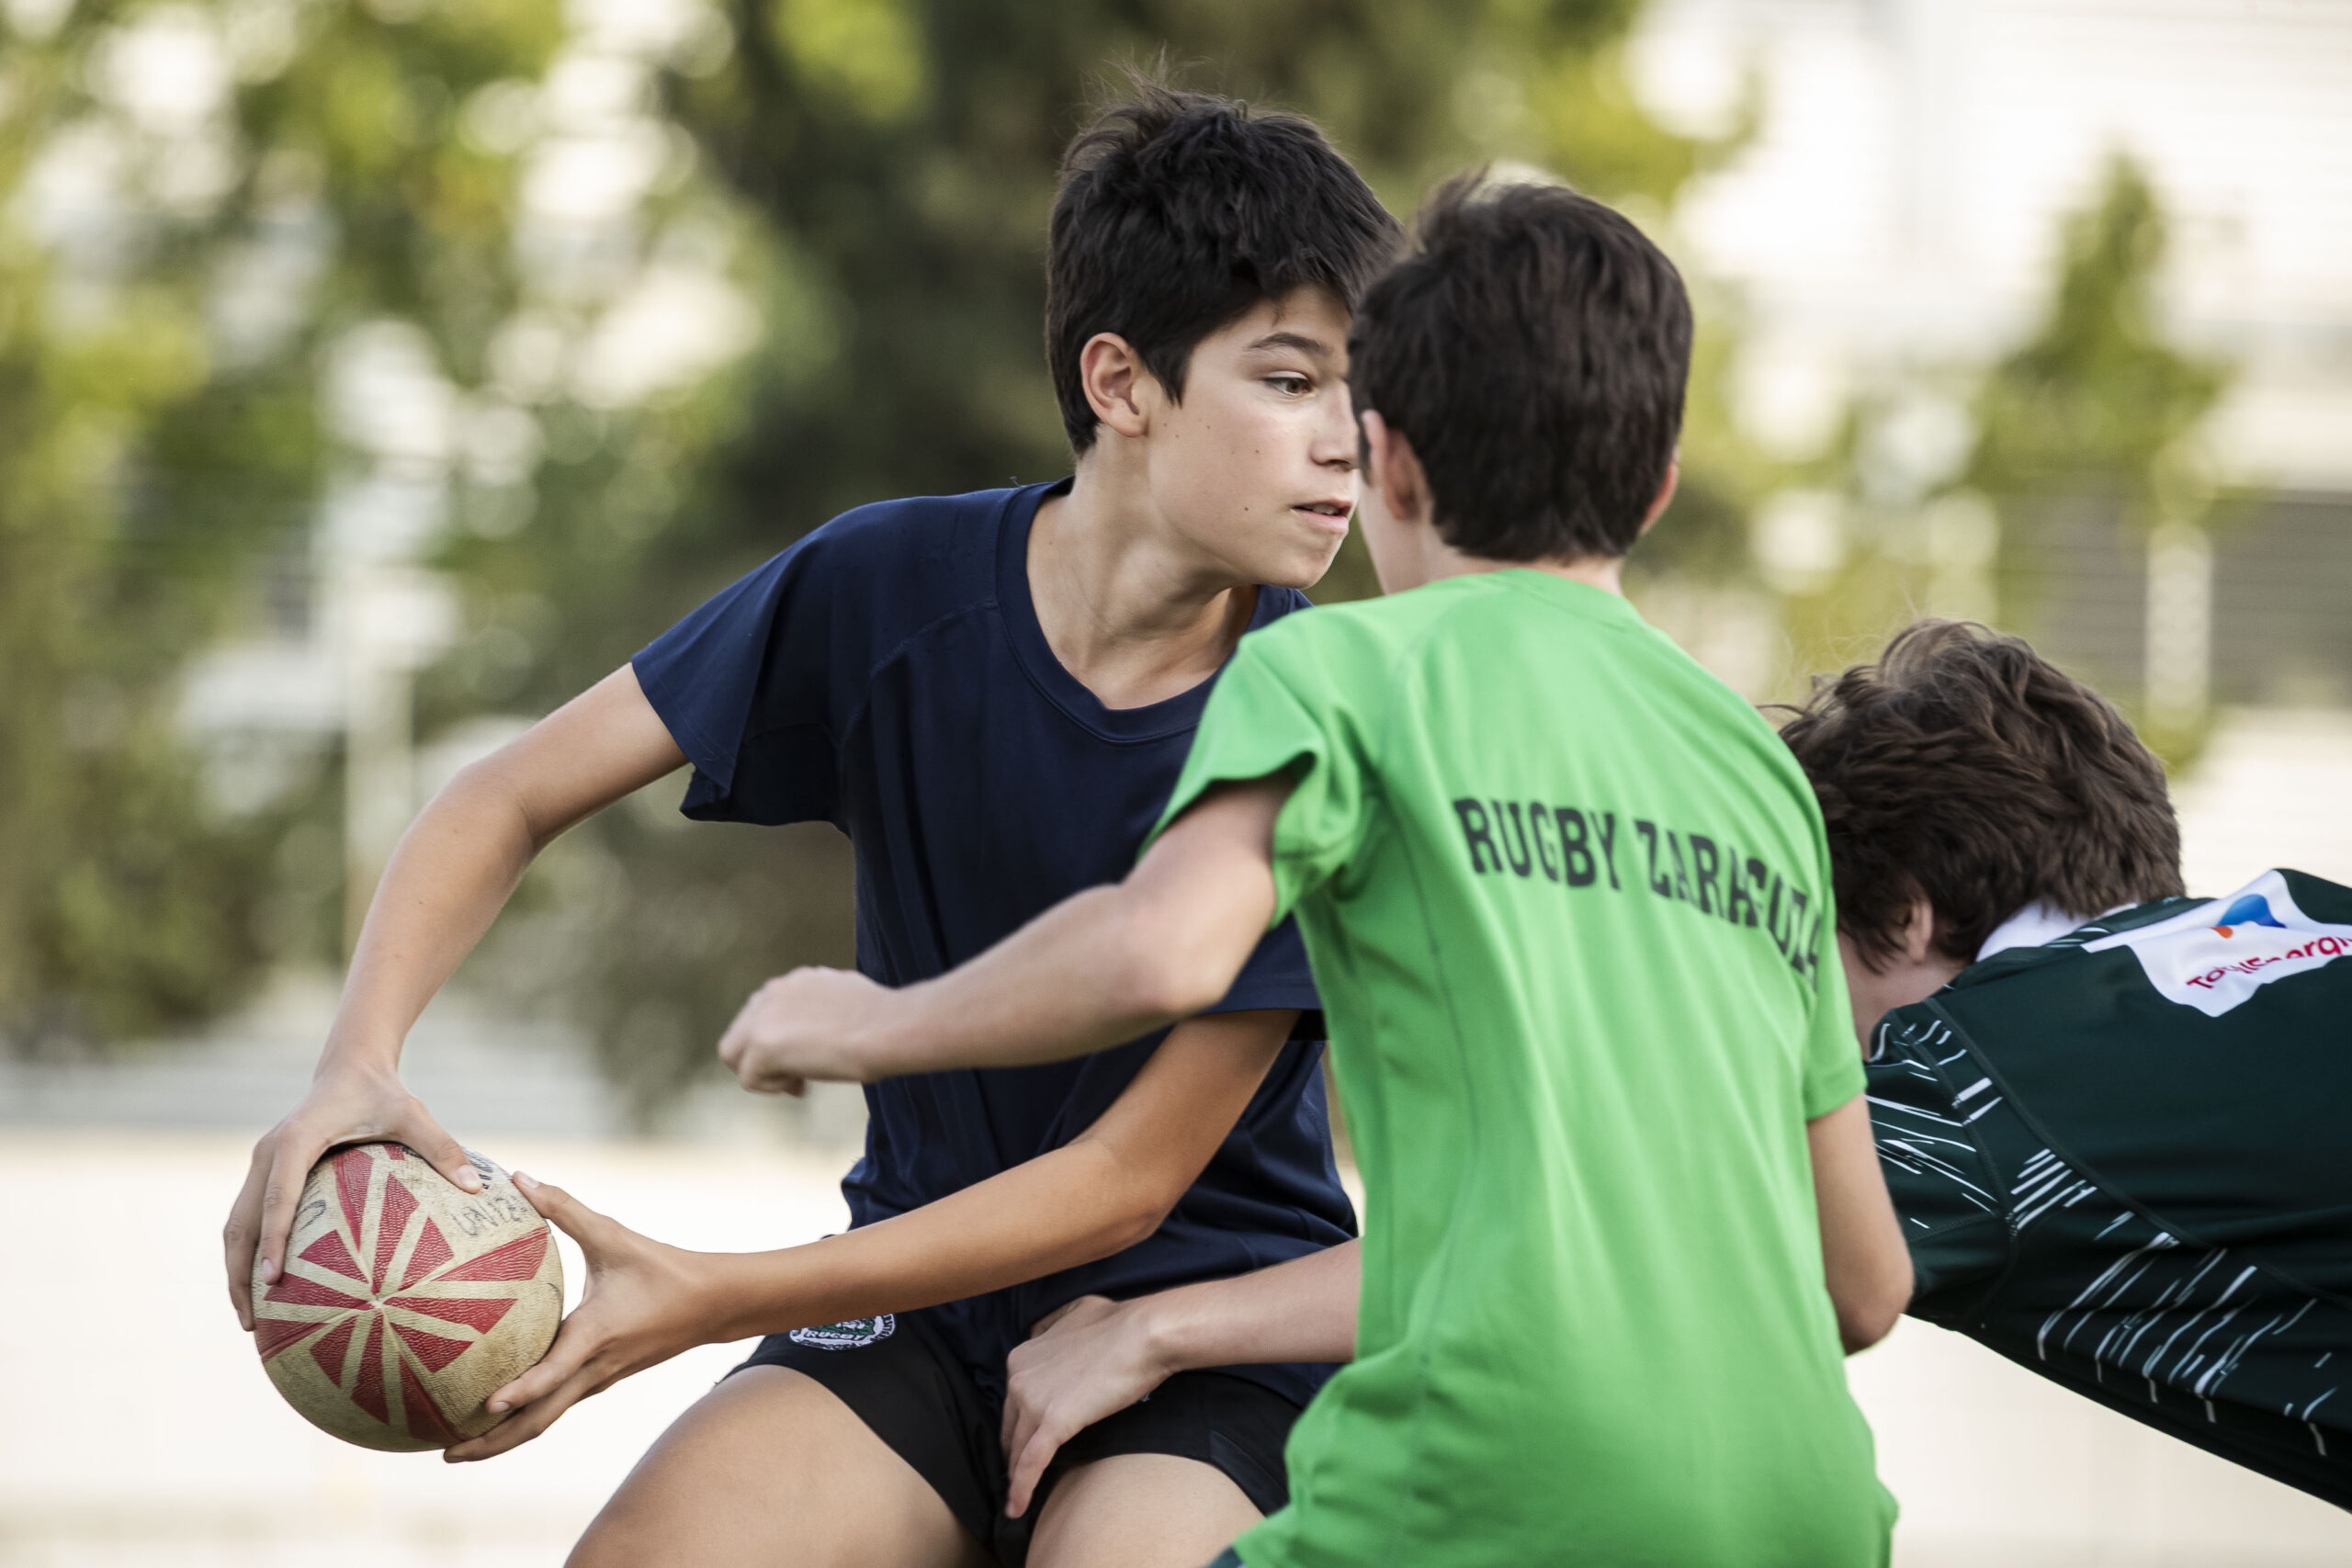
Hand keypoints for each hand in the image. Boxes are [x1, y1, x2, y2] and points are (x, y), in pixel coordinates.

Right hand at [224, 1063, 479, 1329]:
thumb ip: (441, 1148)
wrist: (349, 1066)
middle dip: (241, 1273)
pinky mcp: (265, 1170)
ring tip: (251, 1318)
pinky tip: (265, 1288)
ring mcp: (261, 1162)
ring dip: (237, 1269)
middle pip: (242, 1222)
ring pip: (237, 1225)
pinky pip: (249, 1218)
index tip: (273, 1280)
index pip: (279, 1197)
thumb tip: (476, 1188)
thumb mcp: (413, 1114)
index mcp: (295, 1141)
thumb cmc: (382, 1092)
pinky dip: (249, 1253)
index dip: (273, 1239)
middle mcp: (268, 1153)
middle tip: (253, 1321)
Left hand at [444, 1173, 720, 1461]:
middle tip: (445, 1456)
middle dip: (492, 1442)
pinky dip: (523, 1420)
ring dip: (503, 1440)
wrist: (712, 1303)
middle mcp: (593, 1368)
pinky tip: (496, 1416)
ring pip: (546, 1421)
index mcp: (595, 1335)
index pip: (555, 1372)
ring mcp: (597, 1381)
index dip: (523, 1390)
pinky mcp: (599, 1380)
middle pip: (539, 1420)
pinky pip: (555, 1408)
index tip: (486, 1404)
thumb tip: (518, 1177)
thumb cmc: (662, 1266)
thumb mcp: (614, 1234)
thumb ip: (565, 1207)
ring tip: (456, 1451)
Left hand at [716, 966, 901, 1093]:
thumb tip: (824, 1027)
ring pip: (733, 1053)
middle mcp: (772, 992)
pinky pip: (749, 1078)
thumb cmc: (883, 1020)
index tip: (811, 1056)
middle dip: (764, 1057)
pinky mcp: (761, 1045)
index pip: (765, 1014)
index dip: (783, 1041)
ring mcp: (763, 1017)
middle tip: (798, 1077)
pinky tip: (802, 1086)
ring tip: (796, 1083)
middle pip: (741, 1032)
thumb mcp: (848, 1000)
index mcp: (794, 981)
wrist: (887, 1028)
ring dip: (762, 1073)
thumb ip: (825, 1008)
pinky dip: (773, 1087)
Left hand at [1000, 1295, 1172, 1517]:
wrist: (1142, 1334)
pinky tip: (1017, 1509)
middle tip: (1019, 1472)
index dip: (1019, 1423)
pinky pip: (1030, 1463)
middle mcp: (1018, 1377)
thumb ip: (1050, 1326)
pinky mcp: (1052, 1423)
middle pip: (1010, 1426)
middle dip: (1013, 1451)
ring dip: (1015, 1475)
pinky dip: (1021, 1489)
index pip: (1013, 1401)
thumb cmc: (1117, 1323)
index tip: (1026, 1438)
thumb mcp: (1072, 1313)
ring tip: (1018, 1498)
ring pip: (1017, 1448)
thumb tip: (1042, 1332)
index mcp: (1021, 1356)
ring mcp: (1033, 1401)